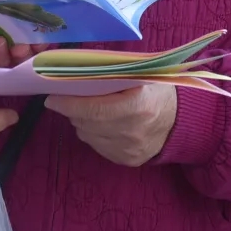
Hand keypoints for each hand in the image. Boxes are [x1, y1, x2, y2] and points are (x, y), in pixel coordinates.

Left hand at [45, 84, 176, 167]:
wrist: (179, 120)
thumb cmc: (154, 89)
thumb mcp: (138, 74)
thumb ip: (110, 73)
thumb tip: (74, 69)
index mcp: (138, 105)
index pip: (94, 108)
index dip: (69, 104)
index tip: (51, 97)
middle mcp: (134, 131)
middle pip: (88, 123)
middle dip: (71, 110)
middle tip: (63, 98)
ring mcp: (131, 150)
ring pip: (89, 136)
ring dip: (80, 121)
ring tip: (83, 109)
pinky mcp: (128, 160)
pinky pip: (98, 146)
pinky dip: (92, 133)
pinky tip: (97, 122)